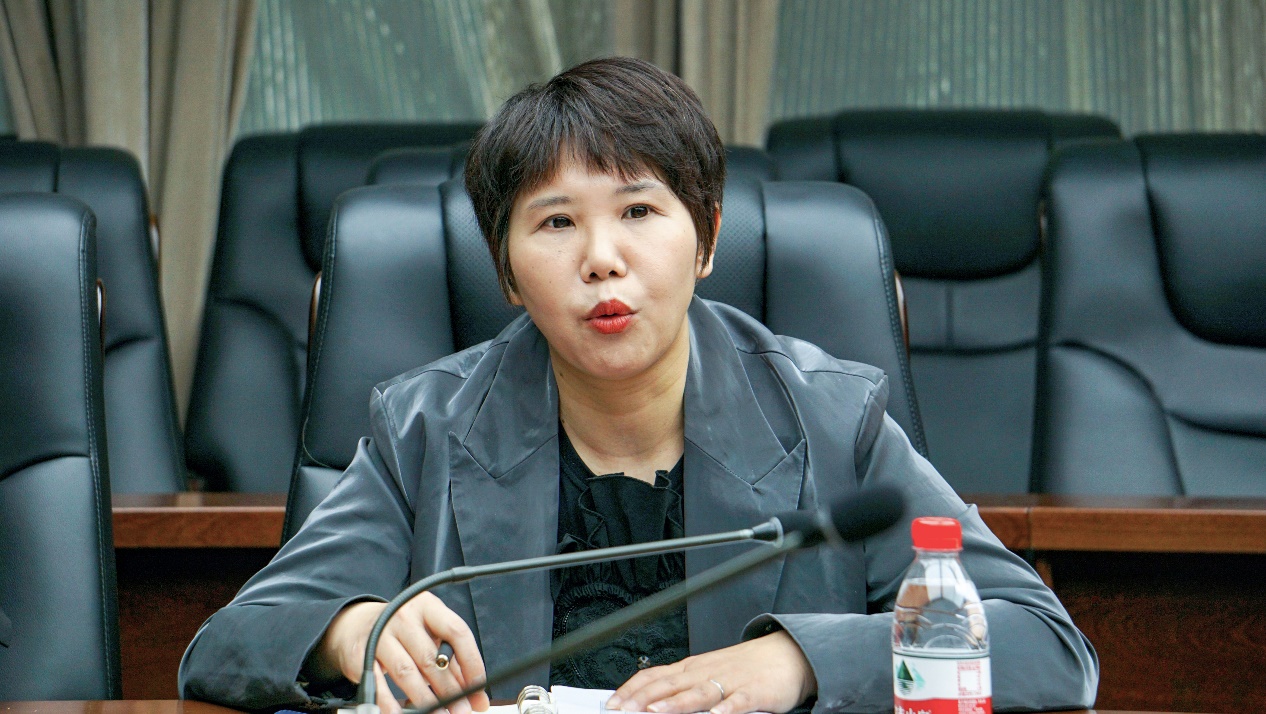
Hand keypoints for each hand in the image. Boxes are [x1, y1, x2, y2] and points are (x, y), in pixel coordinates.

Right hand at [314, 594, 490, 713]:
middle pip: (431, 657)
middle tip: (462, 710)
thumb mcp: (429, 633)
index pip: (457, 632)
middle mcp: (404, 616)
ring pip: (407, 672)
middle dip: (450, 689)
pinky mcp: (361, 653)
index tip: (478, 687)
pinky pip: (378, 683)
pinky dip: (390, 703)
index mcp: (427, 606)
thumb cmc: (403, 631)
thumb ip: (452, 660)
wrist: (356, 623)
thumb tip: (475, 693)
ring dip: (426, 700)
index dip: (471, 662)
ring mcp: (380, 634)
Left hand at [606, 631, 816, 713]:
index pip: (654, 675)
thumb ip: (682, 687)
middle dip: (644, 699)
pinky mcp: (754, 693)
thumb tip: (649, 702)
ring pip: (699, 693)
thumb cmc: (744, 667)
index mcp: (692, 668)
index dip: (632, 689)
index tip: (613, 703)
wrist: (786, 654)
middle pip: (670, 684)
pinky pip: (737, 702)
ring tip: (658, 712)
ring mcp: (730, 682)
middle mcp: (706, 672)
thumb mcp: (708, 673)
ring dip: (676, 703)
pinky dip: (725, 710)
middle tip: (623, 710)